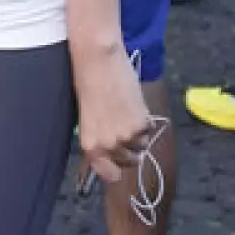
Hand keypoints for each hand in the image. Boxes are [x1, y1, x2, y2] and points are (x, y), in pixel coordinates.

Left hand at [74, 47, 154, 186]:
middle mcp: (108, 146)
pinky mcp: (142, 123)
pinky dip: (145, 120)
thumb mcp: (86, 116)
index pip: (109, 174)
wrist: (97, 60)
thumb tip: (111, 149)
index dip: (115, 169)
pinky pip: (149, 130)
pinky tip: (133, 104)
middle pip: (129, 162)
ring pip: (141, 146)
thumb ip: (98, 136)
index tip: (117, 164)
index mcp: (90, 146)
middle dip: (129, 149)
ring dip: (138, 134)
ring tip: (127, 112)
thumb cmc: (86, 82)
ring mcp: (127, 136)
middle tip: (124, 129)